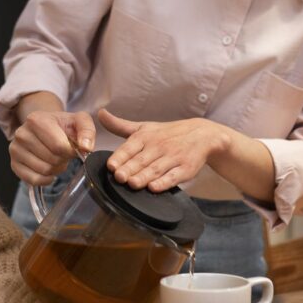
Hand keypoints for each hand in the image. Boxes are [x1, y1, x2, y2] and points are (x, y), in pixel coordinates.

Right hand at [9, 109, 95, 184]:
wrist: (45, 127)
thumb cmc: (62, 126)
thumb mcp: (79, 121)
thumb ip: (87, 130)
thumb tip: (86, 147)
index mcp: (36, 119)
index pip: (59, 146)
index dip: (70, 151)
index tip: (72, 147)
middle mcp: (22, 133)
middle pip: (52, 159)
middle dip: (63, 160)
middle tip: (63, 153)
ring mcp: (15, 149)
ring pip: (43, 171)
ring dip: (55, 169)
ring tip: (55, 159)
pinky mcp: (14, 164)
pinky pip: (33, 180)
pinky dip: (45, 179)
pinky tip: (49, 170)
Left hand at [99, 109, 229, 191]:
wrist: (202, 135)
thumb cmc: (167, 133)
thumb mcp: (144, 127)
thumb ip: (120, 125)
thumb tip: (100, 114)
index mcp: (145, 136)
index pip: (130, 147)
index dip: (120, 157)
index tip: (111, 166)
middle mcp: (159, 146)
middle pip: (141, 160)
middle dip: (129, 169)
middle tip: (118, 177)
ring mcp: (173, 157)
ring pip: (156, 169)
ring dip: (144, 177)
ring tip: (132, 183)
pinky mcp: (186, 169)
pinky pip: (174, 177)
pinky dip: (164, 182)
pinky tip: (154, 188)